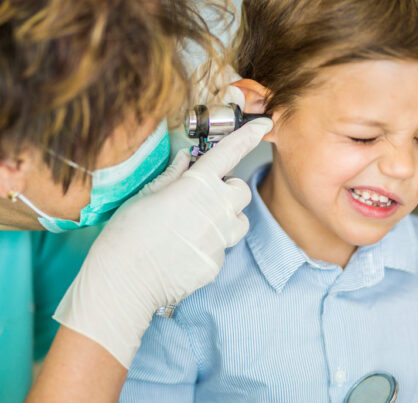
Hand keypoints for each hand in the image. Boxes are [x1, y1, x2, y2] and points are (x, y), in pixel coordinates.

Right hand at [53, 108, 271, 367]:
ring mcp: (220, 238)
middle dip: (229, 190)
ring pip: (240, 221)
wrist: (123, 281)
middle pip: (242, 190)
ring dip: (227, 219)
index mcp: (196, 185)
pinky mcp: (217, 262)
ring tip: (198, 226)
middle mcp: (215, 209)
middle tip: (205, 198)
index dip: (248, 136)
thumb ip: (173, 175)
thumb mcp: (146, 195)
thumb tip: (187, 157)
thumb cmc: (127, 233)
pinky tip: (185, 251)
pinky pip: (223, 248)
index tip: (263, 125)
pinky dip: (210, 246)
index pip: (229, 153)